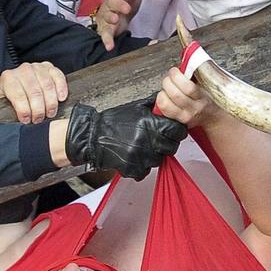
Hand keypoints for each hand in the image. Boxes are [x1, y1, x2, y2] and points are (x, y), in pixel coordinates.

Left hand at [0, 62, 68, 123]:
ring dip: (50, 101)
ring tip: (50, 113)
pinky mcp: (49, 68)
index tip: (26, 120)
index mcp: (7, 78)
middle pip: (34, 90)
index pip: (17, 93)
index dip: (23, 109)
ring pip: (47, 84)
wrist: (17, 86)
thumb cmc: (5, 97)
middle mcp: (22, 70)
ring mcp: (37, 67)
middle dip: (38, 108)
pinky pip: (57, 75)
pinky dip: (61, 86)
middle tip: (40, 120)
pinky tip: (61, 98)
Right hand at [64, 99, 186, 178]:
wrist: (92, 136)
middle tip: (158, 139)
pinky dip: (142, 166)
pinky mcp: (132, 168)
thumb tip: (168, 99)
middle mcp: (147, 140)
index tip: (174, 131)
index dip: (177, 131)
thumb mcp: (136, 107)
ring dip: (155, 155)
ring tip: (144, 147)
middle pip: (172, 147)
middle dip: (167, 143)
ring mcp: (140, 156)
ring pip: (160, 160)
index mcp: (150, 124)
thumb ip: (154, 105)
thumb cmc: (113, 121)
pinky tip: (136, 156)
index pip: (177, 131)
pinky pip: (146, 171)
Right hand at [95, 0, 145, 50]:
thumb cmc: (126, 0)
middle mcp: (110, 3)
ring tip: (115, 20)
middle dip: (119, 4)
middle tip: (127, 8)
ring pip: (107, 16)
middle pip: (112, 2)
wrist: (116, 16)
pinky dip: (106, 40)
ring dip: (111, 18)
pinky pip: (105, 34)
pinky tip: (109, 47)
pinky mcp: (106, 29)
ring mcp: (107, 16)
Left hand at [156, 67, 220, 128]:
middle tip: (169, 77)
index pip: (188, 87)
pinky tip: (166, 97)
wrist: (214, 117)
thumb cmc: (210, 98)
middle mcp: (193, 109)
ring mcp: (184, 116)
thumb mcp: (208, 84)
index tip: (175, 71)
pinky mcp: (177, 121)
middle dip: (168, 81)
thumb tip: (185, 59)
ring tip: (167, 88)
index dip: (177, 76)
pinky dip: (161, 101)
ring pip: (165, 104)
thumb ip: (197, 72)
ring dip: (162, 92)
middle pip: (175, 94)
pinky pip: (163, 110)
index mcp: (203, 97)